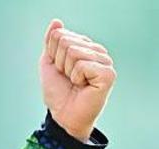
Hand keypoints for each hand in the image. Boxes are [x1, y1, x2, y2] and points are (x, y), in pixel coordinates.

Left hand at [41, 19, 115, 141]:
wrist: (63, 116)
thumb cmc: (58, 92)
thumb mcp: (49, 63)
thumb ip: (51, 42)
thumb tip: (56, 22)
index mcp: (86, 47)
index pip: (60, 35)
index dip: (53, 56)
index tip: (60, 71)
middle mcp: (98, 51)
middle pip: (66, 41)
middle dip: (59, 63)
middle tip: (68, 78)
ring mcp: (106, 62)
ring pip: (73, 52)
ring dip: (67, 71)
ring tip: (76, 83)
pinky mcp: (108, 74)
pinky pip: (82, 65)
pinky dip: (76, 77)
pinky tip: (84, 86)